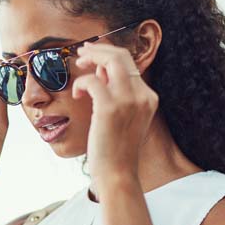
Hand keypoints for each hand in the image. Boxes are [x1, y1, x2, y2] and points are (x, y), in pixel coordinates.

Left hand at [72, 43, 158, 184]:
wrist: (118, 174)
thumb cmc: (116, 149)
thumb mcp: (123, 117)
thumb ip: (116, 93)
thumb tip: (101, 70)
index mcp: (148, 98)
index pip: (130, 64)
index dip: (109, 55)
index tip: (92, 56)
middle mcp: (142, 96)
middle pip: (122, 55)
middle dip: (99, 49)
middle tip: (82, 52)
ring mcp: (128, 101)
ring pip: (111, 60)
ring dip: (91, 57)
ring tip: (78, 63)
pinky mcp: (110, 109)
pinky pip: (92, 81)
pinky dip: (81, 83)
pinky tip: (77, 94)